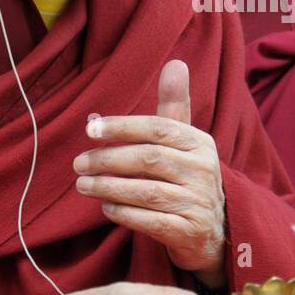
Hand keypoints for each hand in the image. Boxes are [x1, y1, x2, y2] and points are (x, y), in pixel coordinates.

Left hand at [74, 60, 227, 287]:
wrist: (215, 230)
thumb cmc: (188, 178)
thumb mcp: (184, 142)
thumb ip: (172, 106)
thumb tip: (175, 63)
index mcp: (200, 143)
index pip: (158, 128)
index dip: (122, 126)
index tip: (91, 129)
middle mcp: (204, 170)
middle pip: (148, 158)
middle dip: (108, 159)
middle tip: (78, 163)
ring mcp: (199, 202)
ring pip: (147, 191)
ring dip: (108, 187)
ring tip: (83, 185)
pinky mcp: (191, 231)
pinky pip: (150, 221)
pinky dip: (124, 213)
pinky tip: (106, 208)